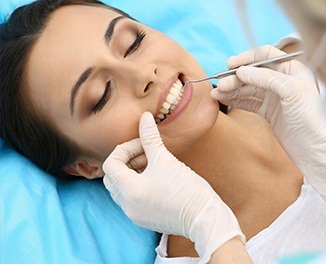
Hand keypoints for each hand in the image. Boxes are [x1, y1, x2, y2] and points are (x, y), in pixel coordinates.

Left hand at [103, 112, 244, 262]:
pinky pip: (131, 198)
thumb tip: (145, 117)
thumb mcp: (165, 159)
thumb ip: (150, 137)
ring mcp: (135, 214)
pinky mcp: (145, 218)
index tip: (143, 144)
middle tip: (146, 152)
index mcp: (129, 191)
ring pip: (122, 188)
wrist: (205, 218)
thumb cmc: (186, 189)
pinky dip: (138, 184)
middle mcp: (127, 205)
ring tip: (153, 163)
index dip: (125, 149)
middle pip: (113, 177)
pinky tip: (156, 177)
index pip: (111, 164)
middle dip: (126, 160)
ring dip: (132, 172)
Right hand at [211, 45, 325, 213]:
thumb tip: (242, 71)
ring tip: (216, 94)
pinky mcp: (268, 111)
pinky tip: (224, 99)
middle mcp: (282, 80)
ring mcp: (274, 96)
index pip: (266, 55)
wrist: (312, 146)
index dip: (247, 58)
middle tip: (221, 85)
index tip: (231, 64)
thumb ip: (266, 78)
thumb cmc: (310, 117)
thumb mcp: (291, 90)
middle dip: (236, 78)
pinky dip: (235, 100)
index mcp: (292, 69)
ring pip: (248, 88)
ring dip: (232, 89)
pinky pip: (248, 101)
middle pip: (253, 73)